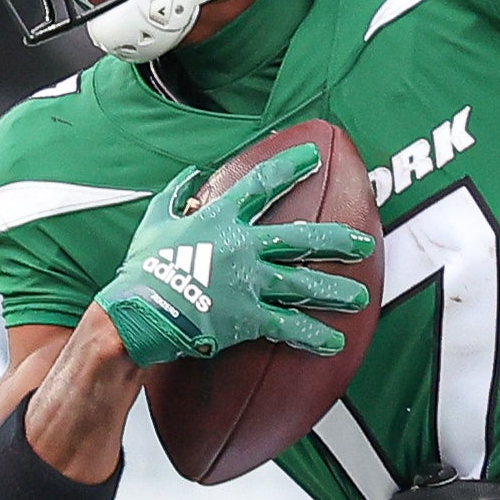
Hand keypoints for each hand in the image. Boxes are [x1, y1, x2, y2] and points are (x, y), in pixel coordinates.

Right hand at [94, 141, 373, 366]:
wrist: (136, 314)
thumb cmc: (142, 270)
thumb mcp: (155, 221)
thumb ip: (176, 194)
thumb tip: (191, 173)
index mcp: (219, 218)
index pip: (262, 184)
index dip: (290, 167)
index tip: (314, 157)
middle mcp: (242, 247)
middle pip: (301, 238)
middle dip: (336, 240)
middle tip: (363, 244)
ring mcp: (248, 283)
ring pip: (304, 284)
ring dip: (336, 291)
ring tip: (360, 298)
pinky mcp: (247, 318)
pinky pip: (289, 326)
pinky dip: (313, 336)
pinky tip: (334, 342)